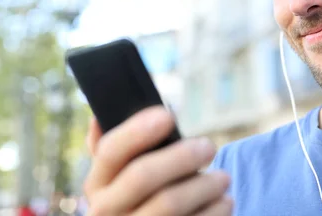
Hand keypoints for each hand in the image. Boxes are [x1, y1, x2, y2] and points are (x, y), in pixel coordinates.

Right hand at [83, 106, 231, 215]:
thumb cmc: (139, 197)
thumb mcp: (118, 177)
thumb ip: (114, 148)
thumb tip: (100, 116)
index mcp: (97, 184)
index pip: (110, 151)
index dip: (137, 131)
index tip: (167, 115)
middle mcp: (106, 210)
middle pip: (142, 176)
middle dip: (180, 157)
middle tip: (208, 146)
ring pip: (169, 204)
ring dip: (203, 186)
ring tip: (223, 178)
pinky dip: (213, 212)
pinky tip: (224, 202)